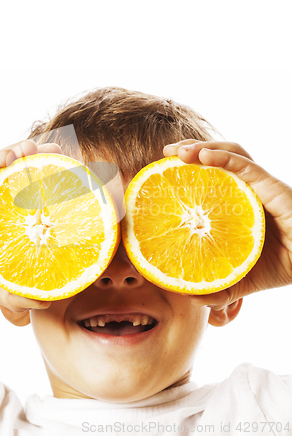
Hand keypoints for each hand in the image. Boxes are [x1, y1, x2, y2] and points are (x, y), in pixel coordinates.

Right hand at [0, 140, 61, 313]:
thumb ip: (13, 290)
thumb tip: (44, 301)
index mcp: (5, 216)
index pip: (34, 199)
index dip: (57, 190)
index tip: (80, 184)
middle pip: (24, 176)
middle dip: (48, 165)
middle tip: (71, 161)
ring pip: (6, 164)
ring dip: (30, 154)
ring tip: (51, 149)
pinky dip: (1, 158)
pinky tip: (21, 152)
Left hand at [163, 140, 291, 310]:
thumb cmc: (283, 267)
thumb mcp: (240, 278)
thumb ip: (216, 286)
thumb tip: (187, 295)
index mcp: (240, 204)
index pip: (213, 176)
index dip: (190, 168)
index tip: (164, 166)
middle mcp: (251, 190)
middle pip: (219, 158)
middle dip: (192, 149)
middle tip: (167, 151)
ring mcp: (263, 187)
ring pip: (232, 154)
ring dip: (204, 147)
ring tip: (179, 151)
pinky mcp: (275, 189)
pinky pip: (247, 167)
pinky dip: (224, 158)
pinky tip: (202, 156)